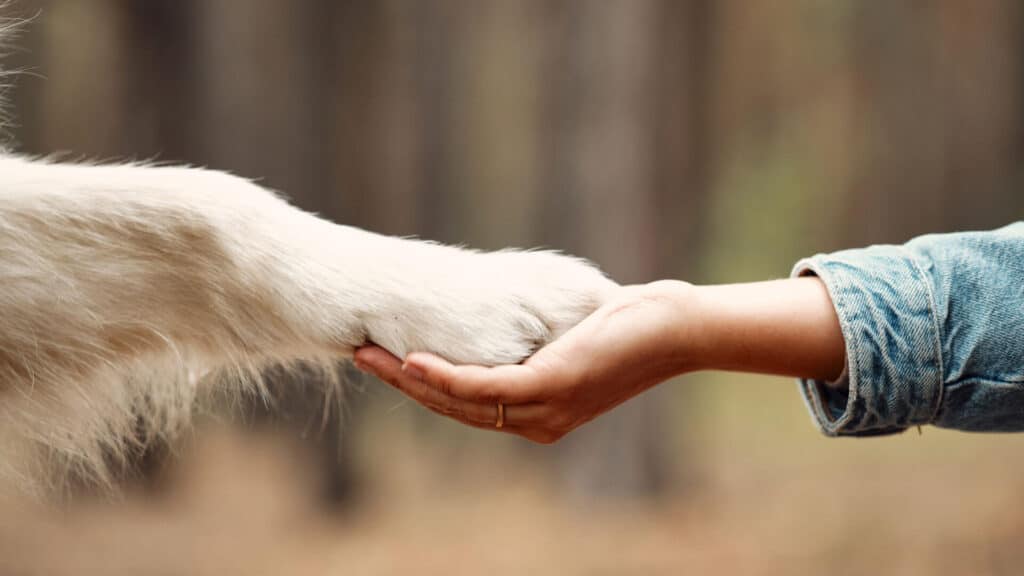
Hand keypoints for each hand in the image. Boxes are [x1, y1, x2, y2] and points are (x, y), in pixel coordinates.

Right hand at [354, 281, 696, 443]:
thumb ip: (534, 337)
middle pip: (455, 408)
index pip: (468, 405)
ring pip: (462, 401)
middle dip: (403, 383)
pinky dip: (445, 376)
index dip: (423, 386)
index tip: (386, 359)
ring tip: (370, 354)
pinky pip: (485, 388)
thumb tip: (505, 311)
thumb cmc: (628, 326)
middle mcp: (538, 421)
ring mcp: (544, 410)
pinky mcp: (552, 387)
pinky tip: (413, 360)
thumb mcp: (570, 336)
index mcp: (539, 414)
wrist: (676, 329)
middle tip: (361, 354)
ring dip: (410, 379)